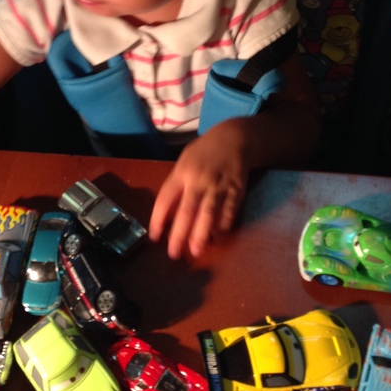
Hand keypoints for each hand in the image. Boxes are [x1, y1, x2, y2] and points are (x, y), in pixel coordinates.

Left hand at [149, 120, 249, 259]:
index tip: (154, 237)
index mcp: (182, 172)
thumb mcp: (185, 160)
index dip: (158, 219)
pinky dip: (223, 225)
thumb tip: (167, 212)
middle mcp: (198, 180)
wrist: (234, 137)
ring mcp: (218, 185)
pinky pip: (229, 210)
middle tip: (173, 253)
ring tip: (196, 250)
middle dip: (179, 234)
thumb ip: (176, 184)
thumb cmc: (205, 151)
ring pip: (208, 213)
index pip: (165, 199)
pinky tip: (218, 237)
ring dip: (201, 234)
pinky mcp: (236, 189)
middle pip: (187, 210)